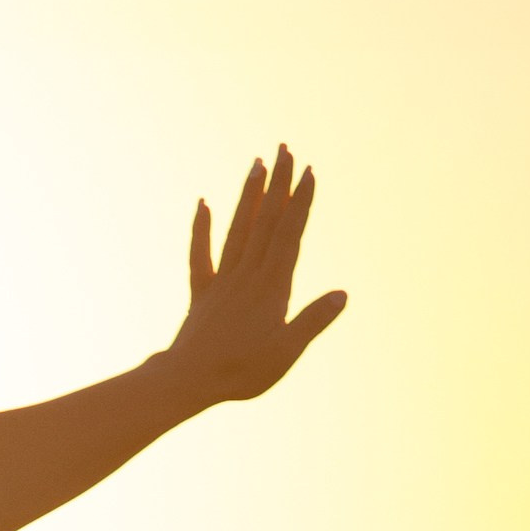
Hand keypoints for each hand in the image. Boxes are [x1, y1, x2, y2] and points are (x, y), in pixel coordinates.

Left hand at [164, 145, 344, 410]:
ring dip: (248, 194)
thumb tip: (342, 295)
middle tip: (285, 148)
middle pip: (265, 221)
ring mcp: (222, 281)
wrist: (188, 382)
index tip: (308, 170)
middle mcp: (247, 275)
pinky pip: (200, 255)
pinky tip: (203, 203)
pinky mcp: (201, 294)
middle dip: (278, 183)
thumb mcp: (286, 351)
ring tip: (257, 162)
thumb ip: (313, 320)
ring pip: (237, 229)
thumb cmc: (241, 372)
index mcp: (272, 285)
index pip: (289, 233)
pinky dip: (201, 228)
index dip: (300, 201)